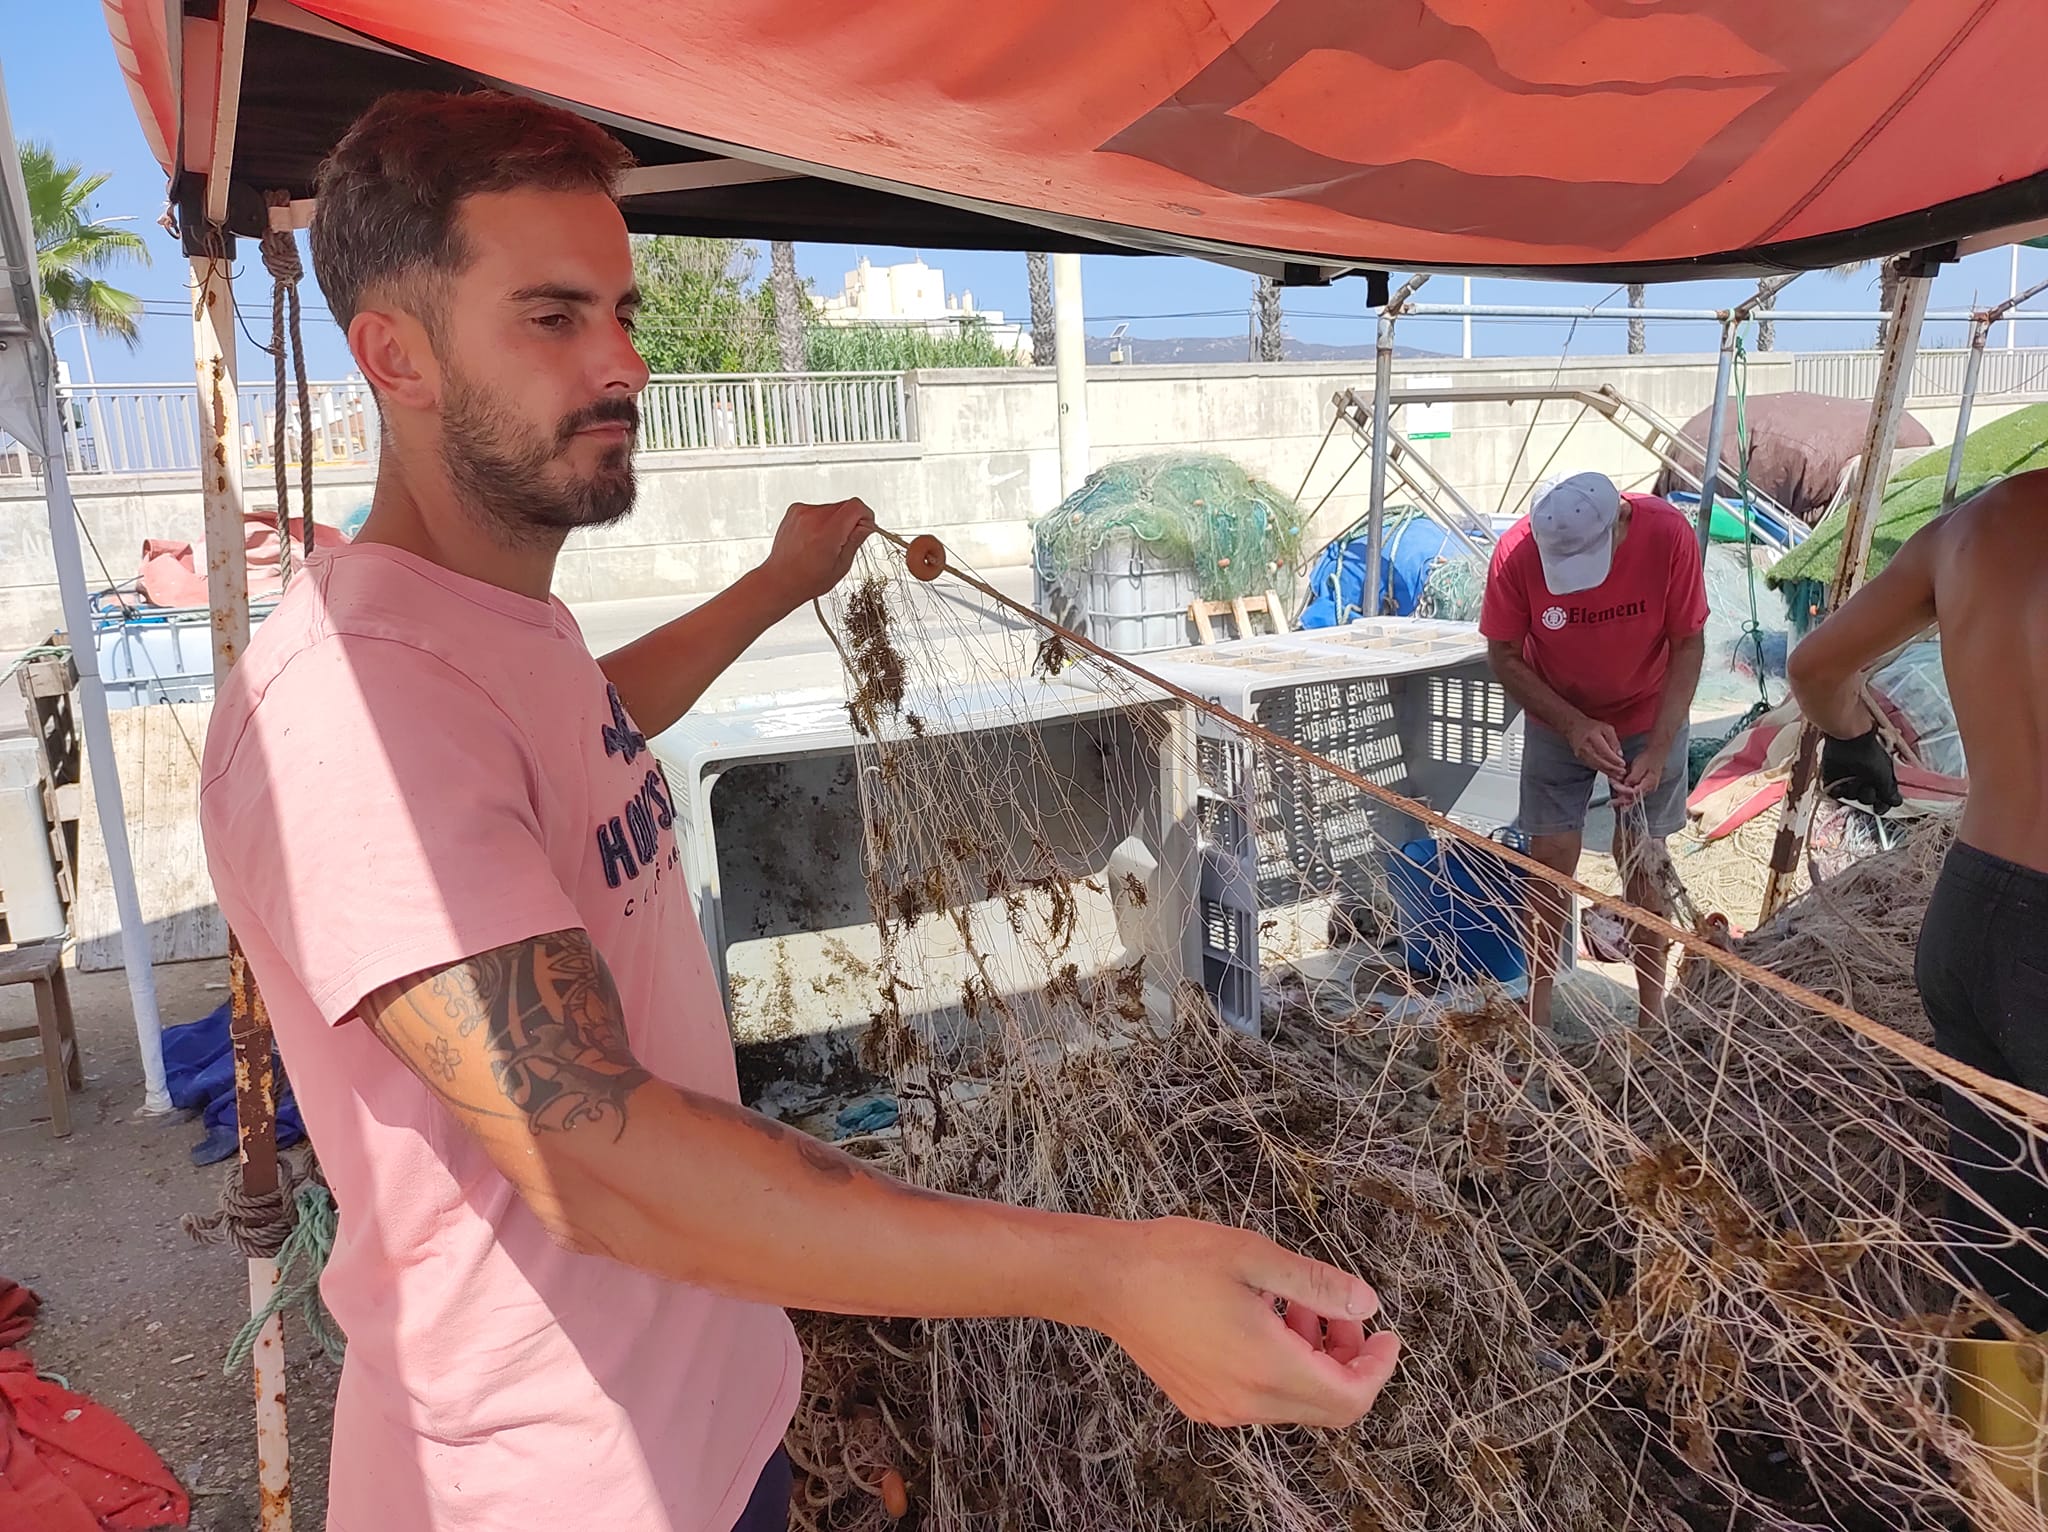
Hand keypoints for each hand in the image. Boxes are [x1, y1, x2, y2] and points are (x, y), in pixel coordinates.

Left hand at [758, 499, 876, 608]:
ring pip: (832, 508)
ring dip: (835, 521)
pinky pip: (817, 509)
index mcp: (827, 532)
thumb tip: (867, 526)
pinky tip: (814, 539)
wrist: (779, 580)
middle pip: (845, 506)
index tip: (865, 527)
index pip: (855, 507)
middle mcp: (813, 517)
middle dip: (850, 521)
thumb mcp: (841, 566)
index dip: (865, 516)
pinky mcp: (794, 510)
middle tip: (843, 542)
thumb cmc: (806, 580)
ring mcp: (801, 512)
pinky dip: (820, 520)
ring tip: (825, 543)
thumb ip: (856, 541)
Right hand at [1087, 1218, 1401, 1428]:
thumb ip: (1317, 1285)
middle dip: (1346, 1360)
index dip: (1378, 1369)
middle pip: (1326, 1406)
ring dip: (1311, 1360)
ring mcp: (1220, 1407)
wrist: (1105, 1279)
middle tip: (1338, 1311)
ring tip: (1296, 1306)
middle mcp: (1244, 1401)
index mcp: (1265, 1367)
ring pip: (1293, 1402)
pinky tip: (1261, 1320)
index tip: (1385, 1336)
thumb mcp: (1256, 1257)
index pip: (1349, 1397)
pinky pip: (1261, 1399)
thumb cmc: (1174, 1260)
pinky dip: (1279, 1367)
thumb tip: (1366, 1305)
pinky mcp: (1201, 1400)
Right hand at [1563, 715, 1626, 777]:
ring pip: (1596, 765)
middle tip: (1622, 773)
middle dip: (1612, 769)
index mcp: (1592, 737)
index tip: (1623, 764)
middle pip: (1600, 761)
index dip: (1614, 759)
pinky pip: (1592, 766)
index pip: (1604, 751)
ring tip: (1617, 775)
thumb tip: (1619, 754)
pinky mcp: (1580, 758)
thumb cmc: (1591, 727)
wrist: (1573, 727)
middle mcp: (1585, 747)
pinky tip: (1609, 773)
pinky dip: (1601, 770)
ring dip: (1607, 772)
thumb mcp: (1606, 728)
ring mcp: (1581, 754)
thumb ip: (1614, 741)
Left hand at [1611, 739, 1665, 809]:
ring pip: (1632, 797)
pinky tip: (1618, 796)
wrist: (1656, 753)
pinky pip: (1632, 793)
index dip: (1623, 790)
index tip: (1615, 785)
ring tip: (1612, 800)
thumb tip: (1626, 785)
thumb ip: (1633, 777)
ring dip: (1621, 798)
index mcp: (1649, 784)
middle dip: (1621, 801)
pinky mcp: (1642, 786)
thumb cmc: (1649, 758)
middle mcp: (1648, 789)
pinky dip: (1624, 794)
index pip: (1634, 792)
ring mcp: (1645, 788)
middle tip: (1610, 803)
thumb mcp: (1640, 766)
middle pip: (1633, 798)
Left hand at [1821, 727, 1901, 812]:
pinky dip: (1837, 792)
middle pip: (1866, 800)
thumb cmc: (1870, 754)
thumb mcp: (1885, 774)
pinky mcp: (1834, 779)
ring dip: (1852, 791)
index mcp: (1879, 779)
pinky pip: (1835, 794)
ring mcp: (1849, 780)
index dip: (1880, 806)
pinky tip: (1841, 784)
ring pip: (1851, 798)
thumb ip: (1889, 791)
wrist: (1849, 741)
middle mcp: (1865, 781)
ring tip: (1853, 779)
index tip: (1878, 809)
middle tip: (1866, 785)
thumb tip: (1896, 803)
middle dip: (1866, 795)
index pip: (1882, 800)